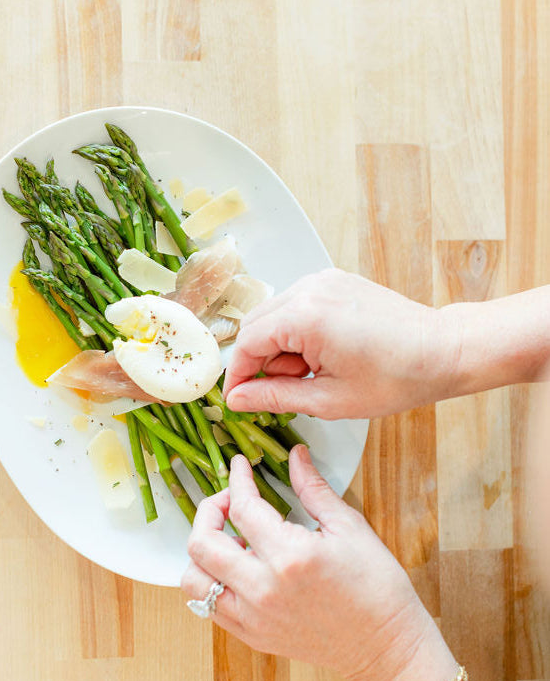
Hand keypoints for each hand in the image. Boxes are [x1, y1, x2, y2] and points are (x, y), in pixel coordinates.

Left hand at [181, 448, 434, 680]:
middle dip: (209, 511)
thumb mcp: (349, 527)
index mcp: (290, 556)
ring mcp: (253, 618)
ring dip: (203, 553)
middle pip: (202, 543)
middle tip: (229, 501)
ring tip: (232, 541)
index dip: (237, 479)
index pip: (242, 508)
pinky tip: (237, 568)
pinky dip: (212, 582)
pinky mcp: (252, 637)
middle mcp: (263, 589)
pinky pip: (208, 607)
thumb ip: (313, 488)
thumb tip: (295, 455)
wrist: (385, 646)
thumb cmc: (376, 585)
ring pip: (194, 580)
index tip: (240, 466)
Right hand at [223, 269, 458, 418]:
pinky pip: (296, 306)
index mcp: (305, 316)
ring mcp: (322, 280)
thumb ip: (275, 396)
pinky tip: (322, 354)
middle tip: (286, 389)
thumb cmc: (396, 378)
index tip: (240, 399)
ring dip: (280, 347)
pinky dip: (297, 332)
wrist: (442, 351)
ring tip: (313, 372)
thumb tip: (238, 399)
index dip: (239, 376)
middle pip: (256, 325)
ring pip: (274, 315)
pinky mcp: (334, 281)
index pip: (247, 343)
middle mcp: (310, 288)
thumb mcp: (329, 399)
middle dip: (261, 361)